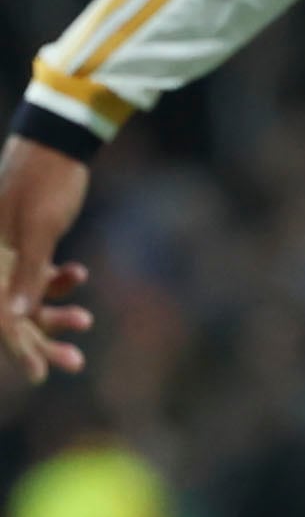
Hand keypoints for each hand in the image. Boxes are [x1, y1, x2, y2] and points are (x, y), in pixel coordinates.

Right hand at [0, 136, 94, 383]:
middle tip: (74, 364)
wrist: (56, 141)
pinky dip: (58, 281)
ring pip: (28, 296)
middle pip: (12, 314)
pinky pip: (38, 273)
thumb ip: (27, 272)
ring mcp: (8, 252)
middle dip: (40, 340)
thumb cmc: (45, 183)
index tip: (42, 375)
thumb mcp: (39, 229)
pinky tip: (78, 275)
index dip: (18, 348)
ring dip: (54, 312)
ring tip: (85, 323)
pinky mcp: (26, 242)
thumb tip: (17, 319)